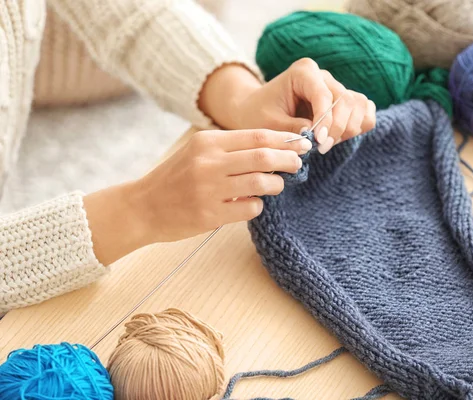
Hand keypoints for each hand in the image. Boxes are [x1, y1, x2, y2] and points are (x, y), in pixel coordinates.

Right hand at [84, 129, 311, 264]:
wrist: (143, 207)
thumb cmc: (176, 178)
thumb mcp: (198, 152)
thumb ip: (230, 148)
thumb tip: (274, 147)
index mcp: (207, 142)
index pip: (257, 136)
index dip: (285, 140)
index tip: (301, 144)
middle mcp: (208, 162)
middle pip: (263, 156)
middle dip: (288, 160)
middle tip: (299, 164)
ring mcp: (209, 189)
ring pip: (261, 183)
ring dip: (276, 184)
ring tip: (277, 185)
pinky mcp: (209, 214)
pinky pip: (249, 208)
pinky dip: (257, 205)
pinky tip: (252, 204)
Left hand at [198, 59, 375, 154]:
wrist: (255, 111)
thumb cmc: (258, 115)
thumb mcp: (268, 124)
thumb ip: (292, 129)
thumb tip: (315, 137)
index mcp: (303, 72)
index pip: (324, 95)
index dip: (326, 121)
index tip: (318, 143)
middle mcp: (323, 76)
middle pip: (346, 101)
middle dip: (337, 128)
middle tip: (321, 148)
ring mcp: (335, 87)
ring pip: (359, 105)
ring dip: (348, 129)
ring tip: (326, 144)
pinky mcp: (343, 101)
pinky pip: (364, 110)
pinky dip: (358, 126)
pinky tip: (338, 137)